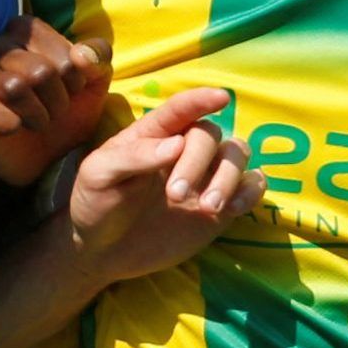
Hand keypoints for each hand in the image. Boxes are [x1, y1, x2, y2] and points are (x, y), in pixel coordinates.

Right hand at [0, 15, 112, 186]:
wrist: (50, 159)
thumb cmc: (69, 113)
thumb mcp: (94, 83)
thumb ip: (98, 57)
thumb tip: (80, 54)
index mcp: (27, 33)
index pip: (55, 46)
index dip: (71, 73)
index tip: (72, 88)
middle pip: (39, 70)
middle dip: (57, 99)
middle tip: (56, 112)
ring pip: (13, 87)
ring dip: (37, 114)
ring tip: (39, 122)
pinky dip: (9, 124)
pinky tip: (14, 129)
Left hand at [65, 88, 266, 282]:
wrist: (101, 250)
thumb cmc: (95, 202)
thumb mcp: (99, 175)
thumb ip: (133, 156)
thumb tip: (176, 144)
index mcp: (154, 134)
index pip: (181, 109)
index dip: (200, 100)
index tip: (220, 97)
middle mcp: (184, 149)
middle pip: (210, 135)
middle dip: (198, 161)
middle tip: (175, 194)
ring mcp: (205, 177)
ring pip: (237, 155)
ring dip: (229, 176)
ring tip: (209, 206)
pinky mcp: (220, 206)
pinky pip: (251, 186)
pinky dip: (251, 191)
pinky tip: (233, 209)